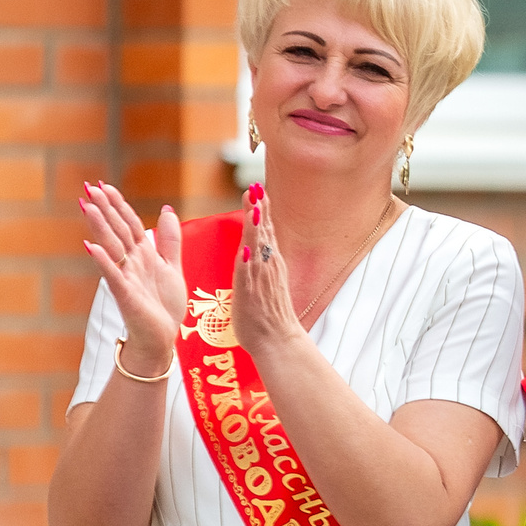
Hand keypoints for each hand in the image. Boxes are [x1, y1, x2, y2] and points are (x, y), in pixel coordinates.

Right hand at [79, 181, 187, 353]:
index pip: (129, 223)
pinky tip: (91, 247)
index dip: (118, 205)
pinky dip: (103, 261)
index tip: (104, 185)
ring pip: (112, 247)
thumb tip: (167, 210)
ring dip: (100, 226)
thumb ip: (170, 240)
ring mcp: (127, 278)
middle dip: (104, 209)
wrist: (162, 338)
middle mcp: (132, 262)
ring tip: (86, 206)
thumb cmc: (163, 305)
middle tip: (88, 187)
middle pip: (117, 230)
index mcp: (143, 254)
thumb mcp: (172, 266)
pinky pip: (113, 275)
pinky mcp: (126, 295)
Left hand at [230, 186, 305, 355]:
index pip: (264, 230)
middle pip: (263, 230)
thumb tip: (252, 253)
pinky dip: (250, 255)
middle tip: (256, 185)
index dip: (260, 209)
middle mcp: (268, 265)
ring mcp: (261, 277)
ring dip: (256, 223)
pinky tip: (248, 244)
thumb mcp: (264, 284)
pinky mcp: (251, 290)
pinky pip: (249, 269)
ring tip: (253, 202)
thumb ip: (258, 266)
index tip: (257, 188)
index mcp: (269, 262)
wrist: (277, 340)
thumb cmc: (268, 316)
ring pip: (259, 244)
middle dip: (259, 207)